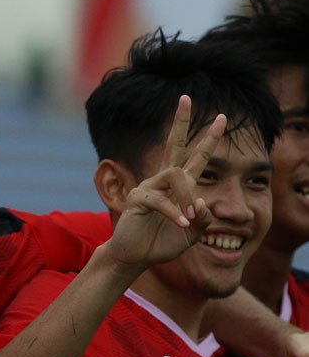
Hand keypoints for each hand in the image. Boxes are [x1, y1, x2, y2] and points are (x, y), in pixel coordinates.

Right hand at [106, 96, 223, 273]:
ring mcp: (149, 187)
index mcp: (179, 187)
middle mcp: (163, 181)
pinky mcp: (138, 198)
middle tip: (186, 98)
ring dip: (187, 198)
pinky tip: (181, 225)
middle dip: (181, 122)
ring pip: (177, 176)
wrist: (134, 258)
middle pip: (174, 145)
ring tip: (189, 221)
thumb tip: (201, 200)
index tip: (222, 116)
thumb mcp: (192, 233)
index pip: (196, 157)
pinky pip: (161, 200)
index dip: (209, 138)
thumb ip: (202, 218)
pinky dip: (174, 213)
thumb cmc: (160, 244)